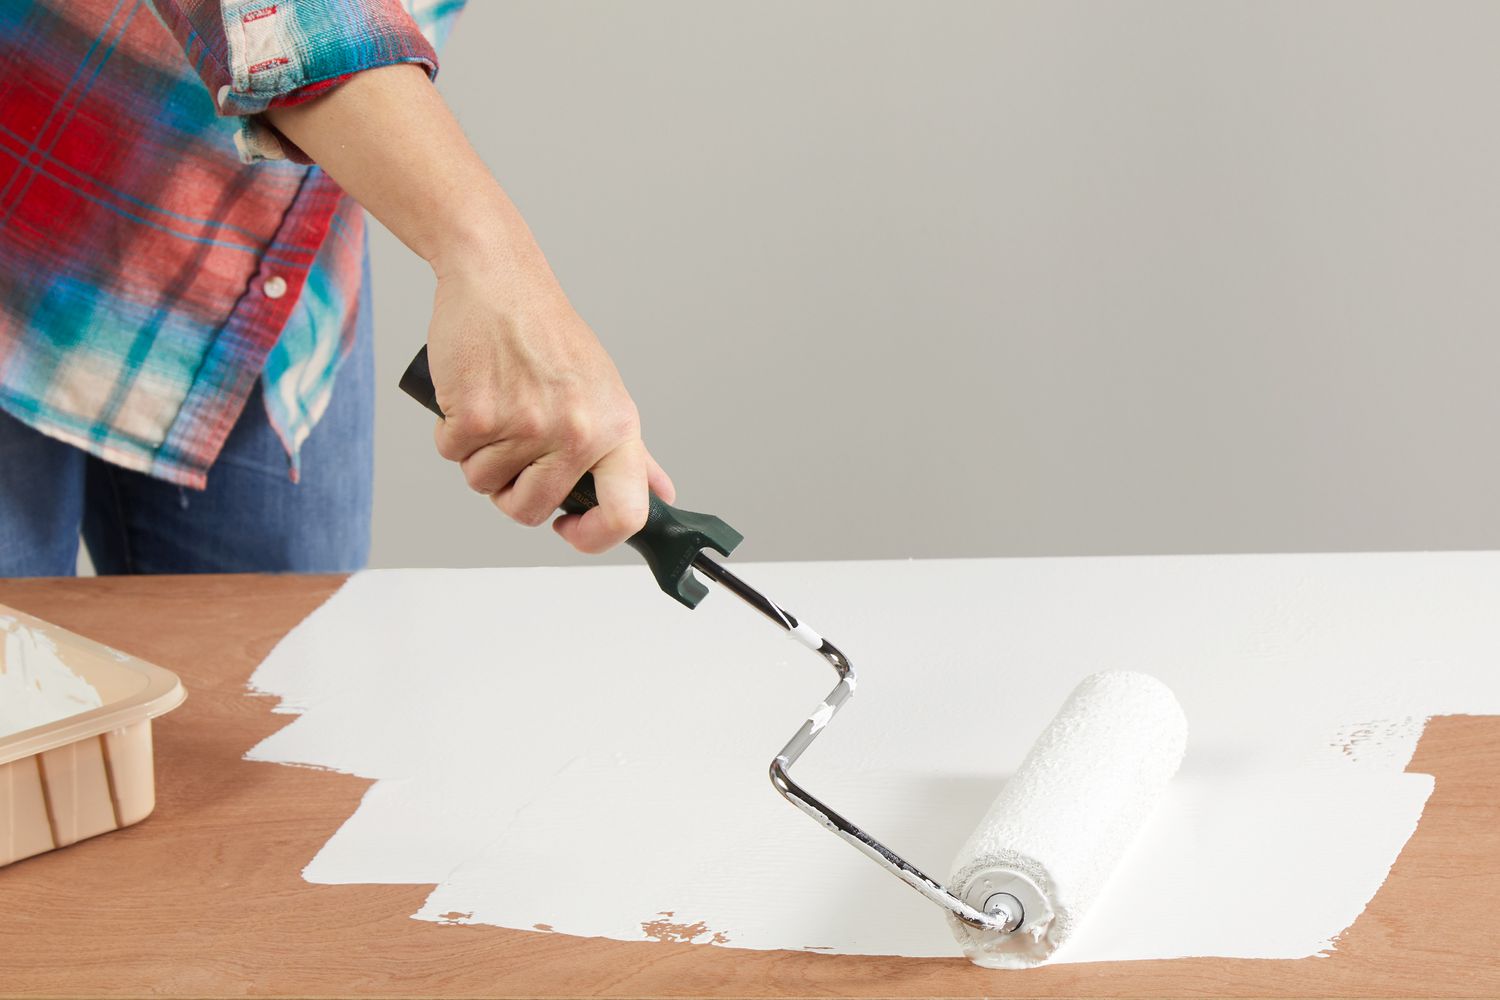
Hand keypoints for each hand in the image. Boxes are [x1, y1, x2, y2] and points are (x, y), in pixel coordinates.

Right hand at [425, 256, 675, 553]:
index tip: (570, 527)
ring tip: (494, 409)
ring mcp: (526, 426)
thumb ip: (631, 454)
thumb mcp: (606, 392)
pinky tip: (470, 395)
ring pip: (484, 485)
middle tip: (512, 451)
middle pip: (531, 511)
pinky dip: (450, 432)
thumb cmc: (550, 335)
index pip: (625, 514)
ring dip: (478, 458)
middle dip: (511, 492)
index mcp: (616, 429)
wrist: (500, 279)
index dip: (594, 537)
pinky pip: (451, 454)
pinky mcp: (477, 415)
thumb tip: (660, 496)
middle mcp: (578, 431)